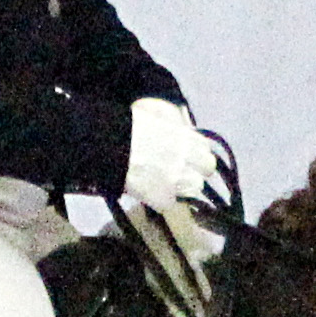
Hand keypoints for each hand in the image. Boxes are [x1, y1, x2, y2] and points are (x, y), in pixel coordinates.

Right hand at [122, 97, 217, 211]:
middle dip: (196, 169)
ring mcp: (176, 181)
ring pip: (194, 189)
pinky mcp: (163, 199)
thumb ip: (174, 124)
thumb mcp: (156, 113)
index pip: (206, 149)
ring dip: (182, 186)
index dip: (196, 153)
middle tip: (180, 171)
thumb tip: (182, 129)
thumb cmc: (128, 125)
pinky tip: (149, 192)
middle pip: (207, 169)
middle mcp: (186, 159)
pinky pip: (170, 203)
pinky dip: (161, 200)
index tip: (187, 155)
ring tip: (164, 183)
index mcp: (186, 137)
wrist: (108, 146)